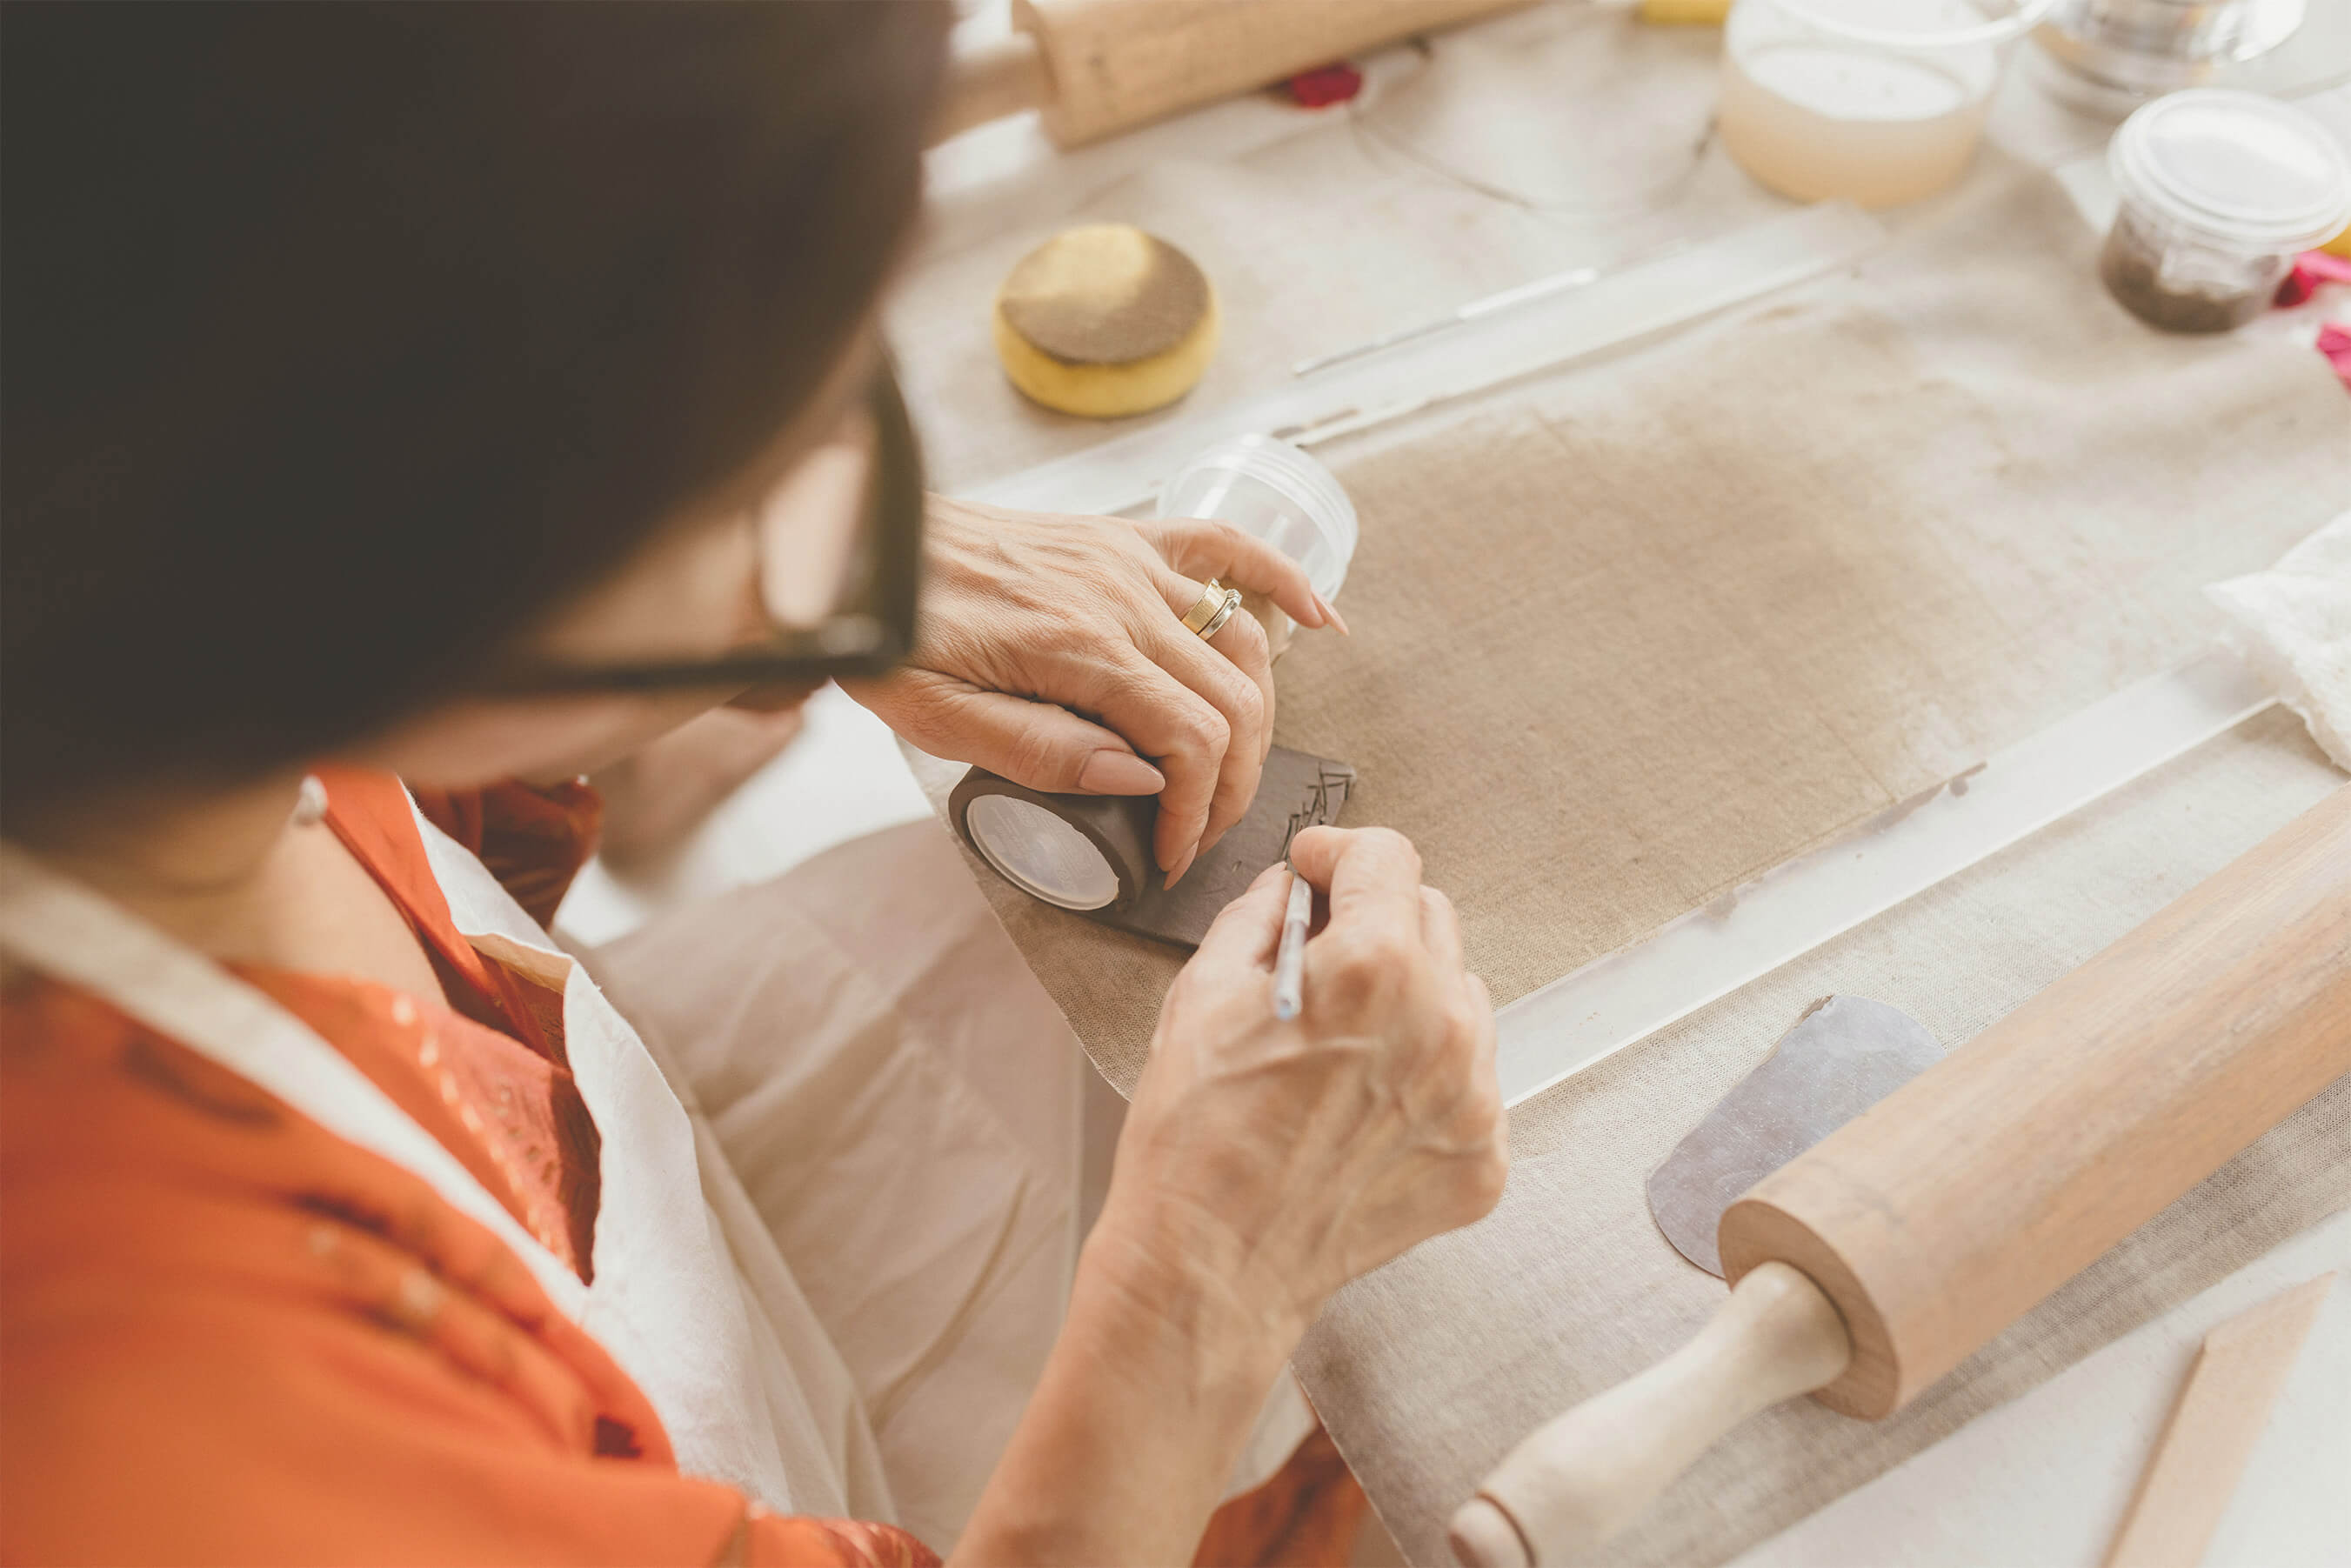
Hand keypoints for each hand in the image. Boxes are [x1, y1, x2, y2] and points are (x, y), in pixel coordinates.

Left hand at [844, 495, 1342, 882]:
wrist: (865, 546)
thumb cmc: (894, 634)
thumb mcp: (939, 718)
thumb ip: (1041, 752)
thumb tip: (1141, 777)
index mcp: (1077, 647)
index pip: (1188, 739)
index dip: (1196, 811)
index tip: (1169, 854)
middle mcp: (1119, 596)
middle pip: (1232, 700)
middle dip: (1231, 783)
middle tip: (1198, 834)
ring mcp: (1129, 559)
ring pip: (1242, 641)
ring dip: (1256, 714)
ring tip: (1229, 773)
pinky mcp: (1124, 537)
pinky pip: (1226, 548)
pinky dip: (1284, 580)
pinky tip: (1323, 619)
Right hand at [1093, 825, 1507, 1338]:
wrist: (1210, 1266)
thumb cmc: (1194, 1141)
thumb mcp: (1202, 994)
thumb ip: (1260, 917)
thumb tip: (1291, 889)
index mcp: (1372, 967)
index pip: (1388, 858)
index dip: (1340, 853)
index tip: (1319, 869)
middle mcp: (1441, 1024)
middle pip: (1431, 919)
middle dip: (1376, 922)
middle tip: (1320, 959)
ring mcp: (1471, 1097)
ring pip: (1461, 999)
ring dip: (1410, 999)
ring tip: (1343, 1045)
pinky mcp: (1481, 1157)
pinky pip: (1469, 1082)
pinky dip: (1425, 1079)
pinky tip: (1363, 1105)